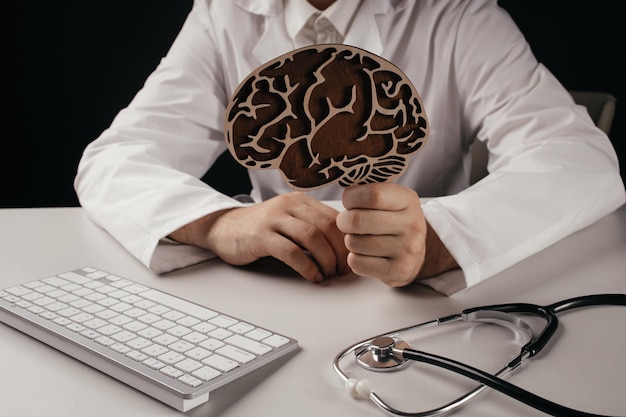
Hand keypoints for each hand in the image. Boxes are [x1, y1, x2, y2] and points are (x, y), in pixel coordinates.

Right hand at [169, 192, 348, 282]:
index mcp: (300, 201)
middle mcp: (289, 205)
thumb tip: (344, 248)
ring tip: (327, 275)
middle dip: (340, 252)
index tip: (351, 259)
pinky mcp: (261, 235)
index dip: (347, 241)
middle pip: (327, 226)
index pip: (335, 218)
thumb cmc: (261, 229)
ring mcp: (274, 218)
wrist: (223, 228)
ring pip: (312, 237)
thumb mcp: (290, 221)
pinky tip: (312, 277)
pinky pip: (291, 251)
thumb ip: (313, 227)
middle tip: (343, 271)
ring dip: (325, 260)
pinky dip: (307, 267)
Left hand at [337, 183, 457, 286]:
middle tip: (347, 222)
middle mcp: (412, 224)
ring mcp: (407, 250)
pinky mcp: (398, 271)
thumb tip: (341, 178)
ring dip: (350, 241)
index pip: (372, 195)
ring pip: (354, 243)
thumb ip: (368, 190)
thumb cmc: (393, 221)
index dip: (351, 198)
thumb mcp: (390, 200)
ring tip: (360, 238)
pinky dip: (354, 259)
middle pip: (358, 220)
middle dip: (344, 221)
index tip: (349, 201)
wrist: (416, 254)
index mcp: (408, 200)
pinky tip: (365, 254)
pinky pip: (357, 263)